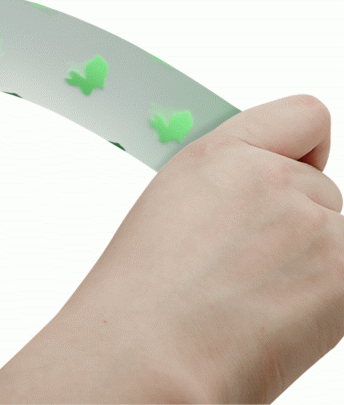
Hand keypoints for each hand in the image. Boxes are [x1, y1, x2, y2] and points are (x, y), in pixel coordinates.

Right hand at [56, 94, 342, 402]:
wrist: (147, 352)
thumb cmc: (143, 289)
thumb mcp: (173, 203)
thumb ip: (229, 180)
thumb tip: (270, 190)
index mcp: (223, 153)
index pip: (306, 116)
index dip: (303, 147)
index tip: (299, 167)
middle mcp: (273, 177)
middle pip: (321, 188)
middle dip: (297, 220)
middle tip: (250, 263)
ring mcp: (312, 223)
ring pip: (337, 233)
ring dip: (313, 260)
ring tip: (257, 295)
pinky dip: (328, 294)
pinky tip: (280, 315)